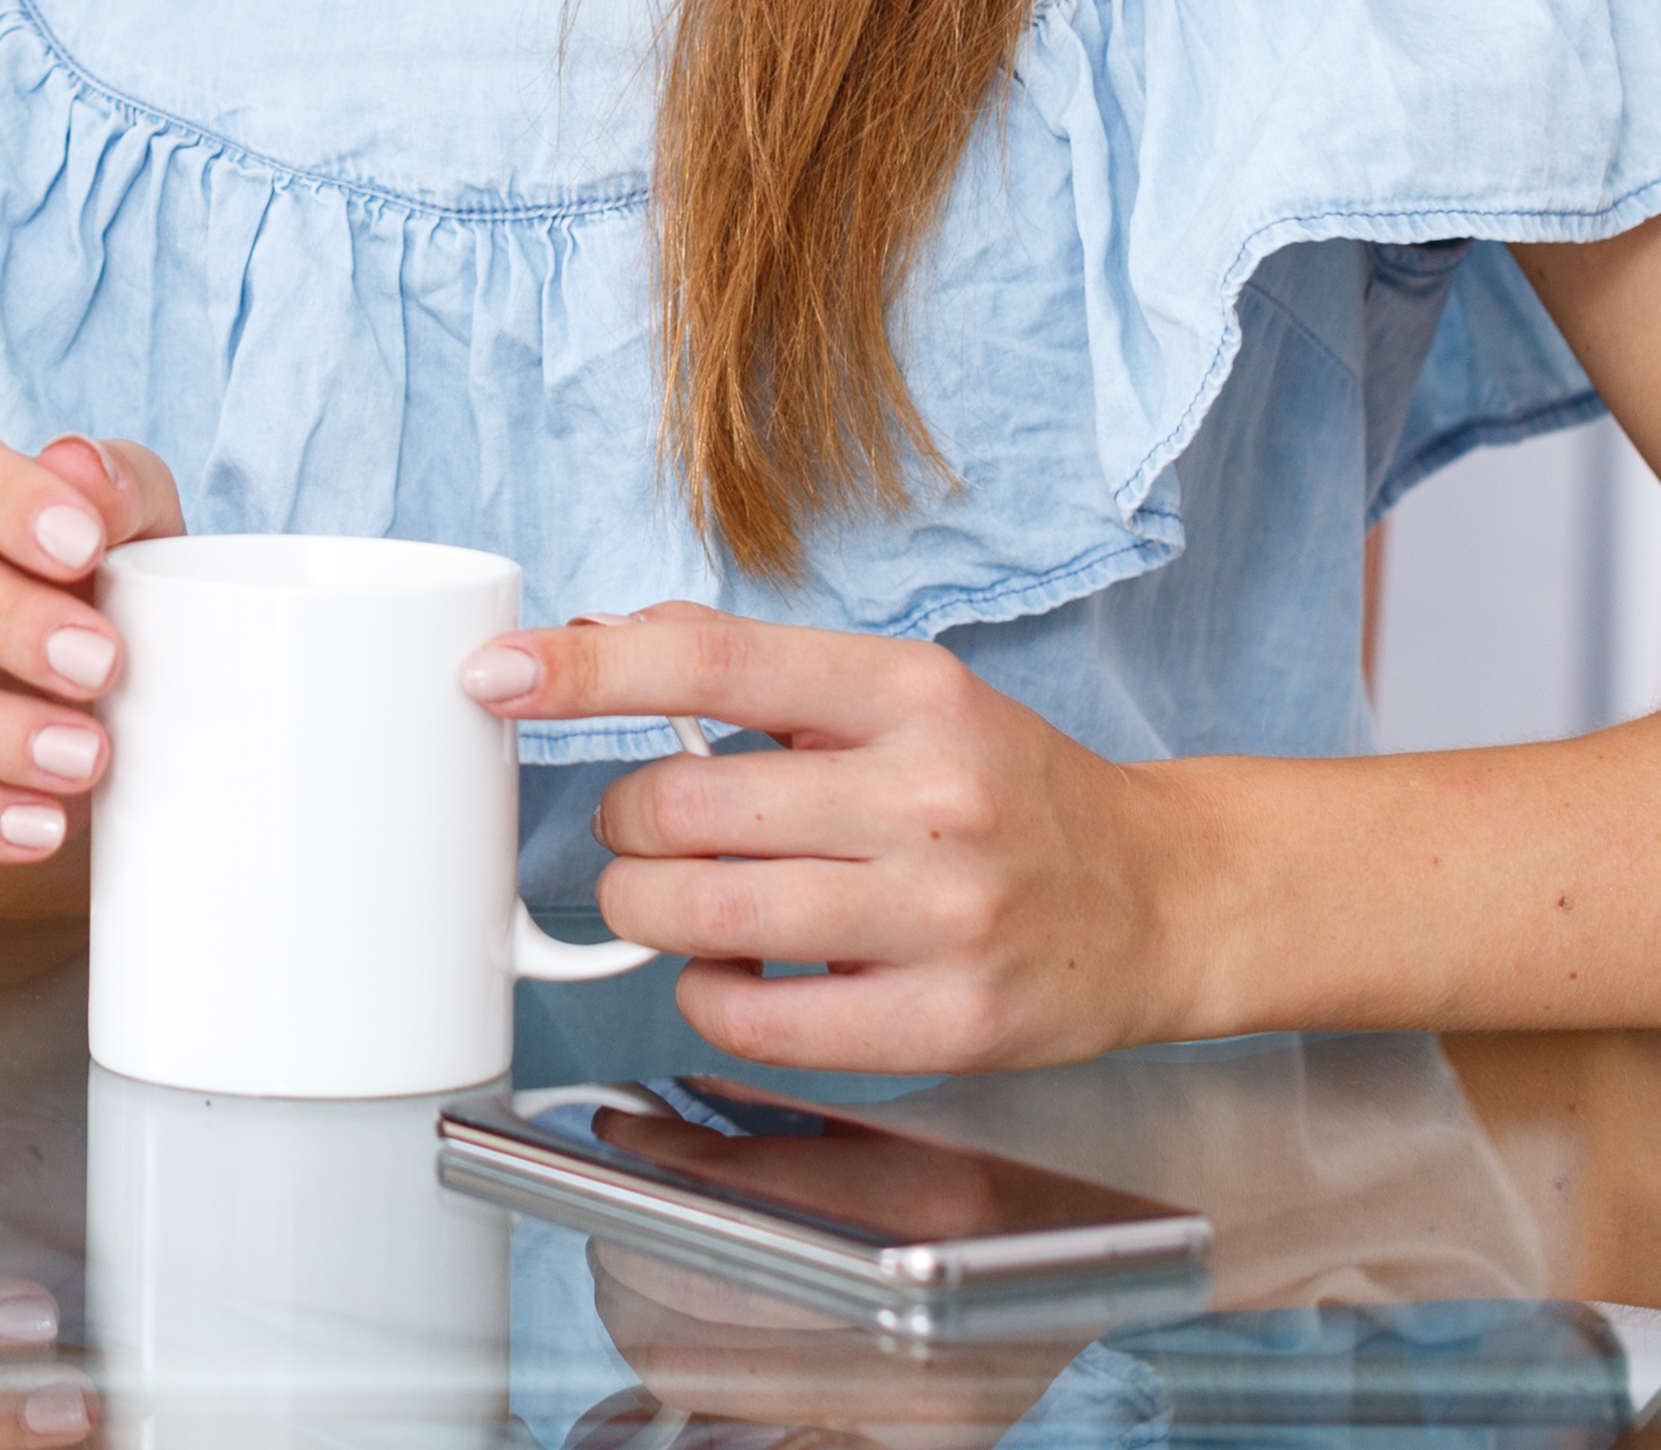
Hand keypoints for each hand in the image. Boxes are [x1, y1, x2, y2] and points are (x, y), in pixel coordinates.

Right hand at [0, 421, 183, 886]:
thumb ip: (116, 489)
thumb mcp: (121, 528)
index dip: (1, 497)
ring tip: (82, 757)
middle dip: (0, 619)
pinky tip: (35, 824)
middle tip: (100, 665)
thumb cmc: (78, 588)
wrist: (47, 703)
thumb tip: (82, 468)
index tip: (83, 546)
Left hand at [471, 603, 1208, 1071]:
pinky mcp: (948, 1025)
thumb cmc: (1006, 789)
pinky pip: (754, 1019)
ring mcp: (944, 918)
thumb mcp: (904, 694)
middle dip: (626, 825)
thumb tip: (604, 635)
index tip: (501, 675)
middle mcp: (931, 798)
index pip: (714, 663)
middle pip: (682, 807)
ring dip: (651, 911)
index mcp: (910, 692)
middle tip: (651, 830)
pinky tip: (741, 971)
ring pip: (703, 915)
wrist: (1159, 897)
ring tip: (684, 900)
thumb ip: (759, 670)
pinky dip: (710, 996)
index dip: (588, 669)